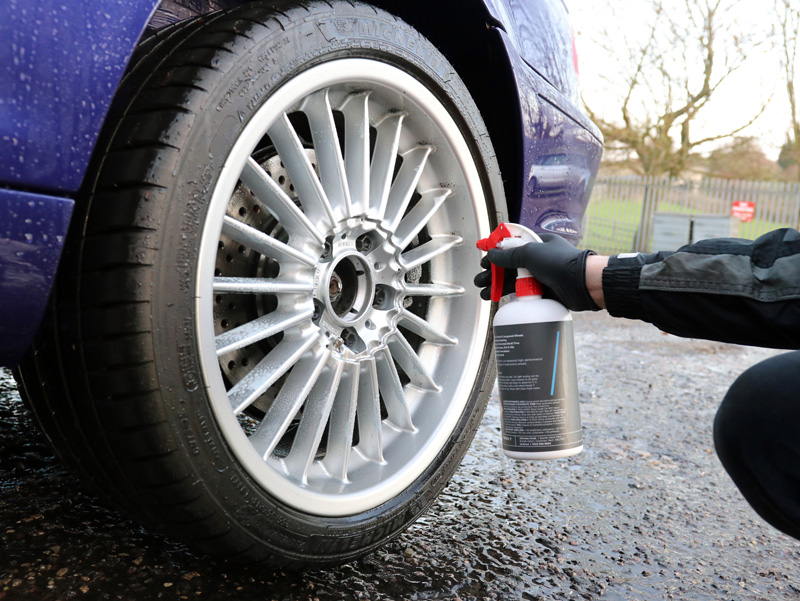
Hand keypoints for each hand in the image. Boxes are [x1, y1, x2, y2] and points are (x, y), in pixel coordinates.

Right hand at [479, 233, 600, 310]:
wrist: (583, 284)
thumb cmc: (561, 263)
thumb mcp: (531, 253)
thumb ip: (509, 255)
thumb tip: (492, 254)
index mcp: (537, 243)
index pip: (511, 246)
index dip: (495, 253)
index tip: (483, 261)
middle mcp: (538, 258)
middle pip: (509, 265)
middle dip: (493, 273)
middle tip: (480, 281)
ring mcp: (541, 275)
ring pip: (514, 280)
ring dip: (498, 286)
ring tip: (485, 293)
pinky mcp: (544, 290)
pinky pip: (523, 292)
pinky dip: (510, 295)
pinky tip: (500, 298)